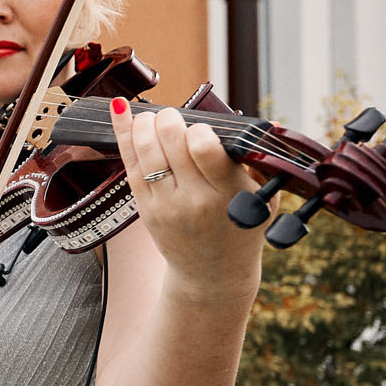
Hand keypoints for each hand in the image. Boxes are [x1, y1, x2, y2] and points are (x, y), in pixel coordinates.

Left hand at [109, 98, 262, 293]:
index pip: (205, 150)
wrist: (213, 274)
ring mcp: (166, 205)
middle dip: (169, 119)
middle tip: (172, 116)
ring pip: (146, 152)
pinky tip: (121, 111)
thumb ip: (257, 163)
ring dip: (144, 124)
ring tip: (150, 116)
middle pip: (172, 144)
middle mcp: (195, 200)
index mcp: (229, 194)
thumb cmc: (240, 228)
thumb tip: (264, 124)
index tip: (200, 129)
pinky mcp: (145, 210)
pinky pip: (130, 166)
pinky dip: (124, 135)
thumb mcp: (261, 200)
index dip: (198, 130)